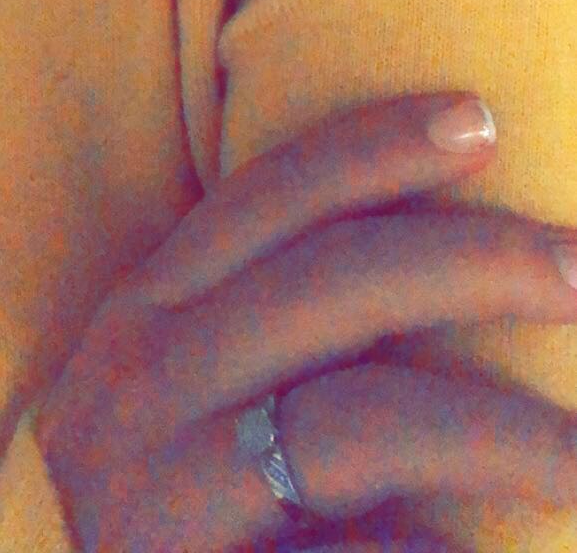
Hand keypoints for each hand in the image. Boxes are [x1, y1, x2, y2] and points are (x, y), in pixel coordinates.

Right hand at [33, 90, 576, 549]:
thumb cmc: (134, 505)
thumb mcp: (166, 390)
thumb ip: (257, 328)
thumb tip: (429, 267)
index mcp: (149, 314)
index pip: (269, 200)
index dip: (374, 150)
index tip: (481, 121)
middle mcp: (149, 385)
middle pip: (330, 289)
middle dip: (471, 265)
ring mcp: (167, 495)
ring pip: (350, 426)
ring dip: (492, 432)